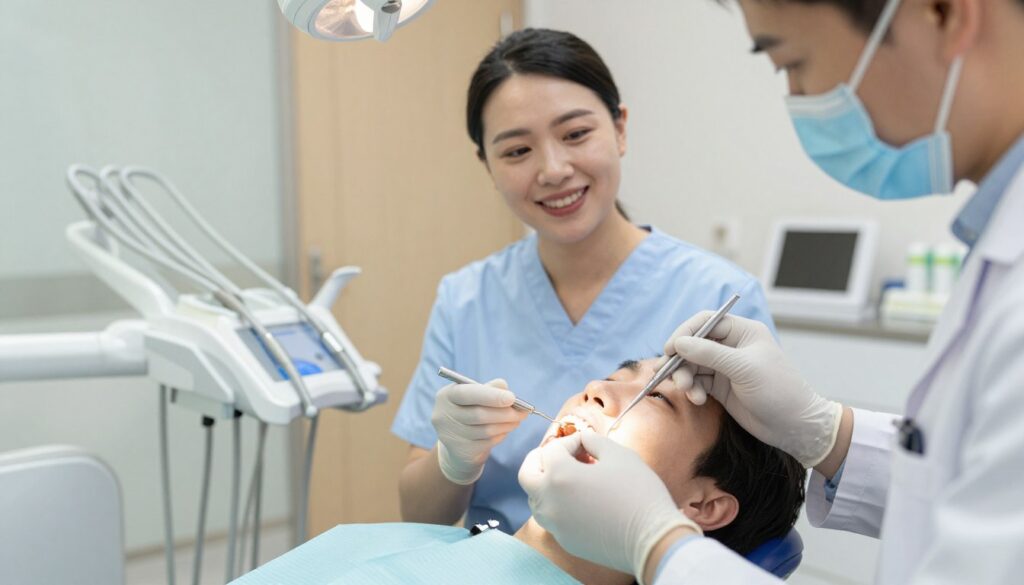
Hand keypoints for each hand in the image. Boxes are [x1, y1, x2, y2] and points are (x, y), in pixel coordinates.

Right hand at [432, 379, 527, 483]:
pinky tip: (506, 430)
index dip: (491, 396)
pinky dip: (501, 435)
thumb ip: (488, 388)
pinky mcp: (460, 450)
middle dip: (505, 412)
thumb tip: (504, 386)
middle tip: (523, 411)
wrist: (458, 441)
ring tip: (517, 419)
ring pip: (485, 430)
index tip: (512, 398)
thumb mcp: (475, 396)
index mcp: (446, 396)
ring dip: (506, 424)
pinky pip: (487, 442)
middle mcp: (443, 415)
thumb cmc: (469, 410)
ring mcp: (450, 435)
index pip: (467, 394)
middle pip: (479, 414)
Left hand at [519, 432, 699, 583]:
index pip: (552, 449)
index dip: (571, 441)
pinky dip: (557, 504)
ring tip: (571, 477)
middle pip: (527, 474)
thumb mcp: (618, 454)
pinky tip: (580, 500)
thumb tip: (583, 439)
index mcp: (559, 475)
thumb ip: (593, 440)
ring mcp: (554, 524)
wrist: (652, 538)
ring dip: (546, 483)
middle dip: (540, 459)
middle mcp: (549, 501)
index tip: (587, 444)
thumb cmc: (637, 492)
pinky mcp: (565, 540)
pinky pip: (551, 518)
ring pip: (535, 499)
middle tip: (558, 454)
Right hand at [665, 312, 842, 467]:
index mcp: (742, 332)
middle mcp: (732, 346)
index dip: (685, 332)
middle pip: (694, 344)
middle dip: (682, 360)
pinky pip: (697, 382)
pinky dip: (693, 390)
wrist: (795, 426)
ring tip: (689, 392)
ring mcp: (725, 367)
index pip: (706, 322)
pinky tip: (699, 400)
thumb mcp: (744, 368)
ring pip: (692, 365)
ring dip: (685, 378)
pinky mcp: (721, 386)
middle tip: (674, 377)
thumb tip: (679, 343)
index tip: (669, 349)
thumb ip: (710, 353)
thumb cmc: (778, 390)